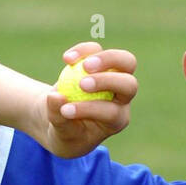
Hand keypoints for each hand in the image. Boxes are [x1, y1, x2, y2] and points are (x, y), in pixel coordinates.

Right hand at [35, 42, 137, 157]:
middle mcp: (121, 98)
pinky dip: (84, 50)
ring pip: (125, 61)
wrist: (62, 116)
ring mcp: (115, 78)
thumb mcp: (61, 133)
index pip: (111, 112)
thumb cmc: (66, 132)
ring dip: (105, 59)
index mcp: (116, 120)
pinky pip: (98, 50)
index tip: (66, 110)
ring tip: (81, 66)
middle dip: (109, 81)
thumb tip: (56, 97)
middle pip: (129, 85)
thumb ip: (59, 118)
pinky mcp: (100, 63)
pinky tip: (67, 59)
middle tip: (82, 84)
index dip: (90, 109)